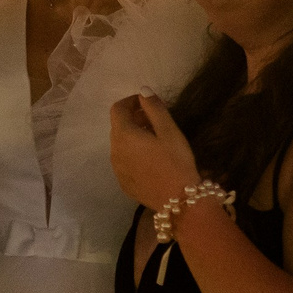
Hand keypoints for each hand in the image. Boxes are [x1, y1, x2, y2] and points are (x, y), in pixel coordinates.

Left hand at [109, 93, 201, 212]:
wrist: (178, 201)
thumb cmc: (176, 162)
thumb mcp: (169, 131)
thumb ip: (154, 108)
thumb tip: (143, 91)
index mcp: (124, 135)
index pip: (117, 109)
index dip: (131, 101)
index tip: (147, 103)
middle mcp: (114, 151)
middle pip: (118, 126)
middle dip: (133, 118)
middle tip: (155, 120)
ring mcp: (117, 169)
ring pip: (120, 145)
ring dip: (133, 137)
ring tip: (155, 140)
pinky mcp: (123, 183)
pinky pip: (124, 161)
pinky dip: (133, 154)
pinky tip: (151, 160)